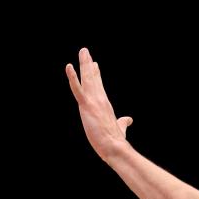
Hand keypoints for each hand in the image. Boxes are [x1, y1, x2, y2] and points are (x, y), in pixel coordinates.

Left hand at [65, 47, 133, 161]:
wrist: (115, 147)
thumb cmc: (116, 140)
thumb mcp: (120, 128)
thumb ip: (123, 122)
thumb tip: (129, 119)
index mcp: (105, 104)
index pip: (99, 85)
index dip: (96, 74)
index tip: (94, 64)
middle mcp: (100, 99)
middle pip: (93, 78)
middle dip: (88, 64)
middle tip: (84, 51)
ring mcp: (93, 102)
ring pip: (87, 80)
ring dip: (84, 64)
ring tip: (82, 52)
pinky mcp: (87, 106)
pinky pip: (78, 89)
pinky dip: (73, 78)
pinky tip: (69, 67)